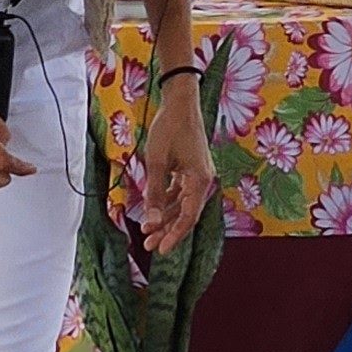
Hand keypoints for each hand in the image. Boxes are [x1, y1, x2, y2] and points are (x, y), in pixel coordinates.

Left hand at [137, 77, 214, 255]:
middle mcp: (203, 181)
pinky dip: (168, 201)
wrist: (180, 102)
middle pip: (186, 214)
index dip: (174, 235)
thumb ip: (155, 194)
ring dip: (166, 217)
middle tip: (149, 244)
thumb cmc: (169, 128)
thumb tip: (152, 221)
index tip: (161, 249)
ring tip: (148, 230)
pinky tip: (155, 209)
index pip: (189, 217)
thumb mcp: (157, 163)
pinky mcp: (192, 169)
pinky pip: (181, 192)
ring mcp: (198, 175)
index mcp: (200, 181)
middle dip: (167, 230)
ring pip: (182, 204)